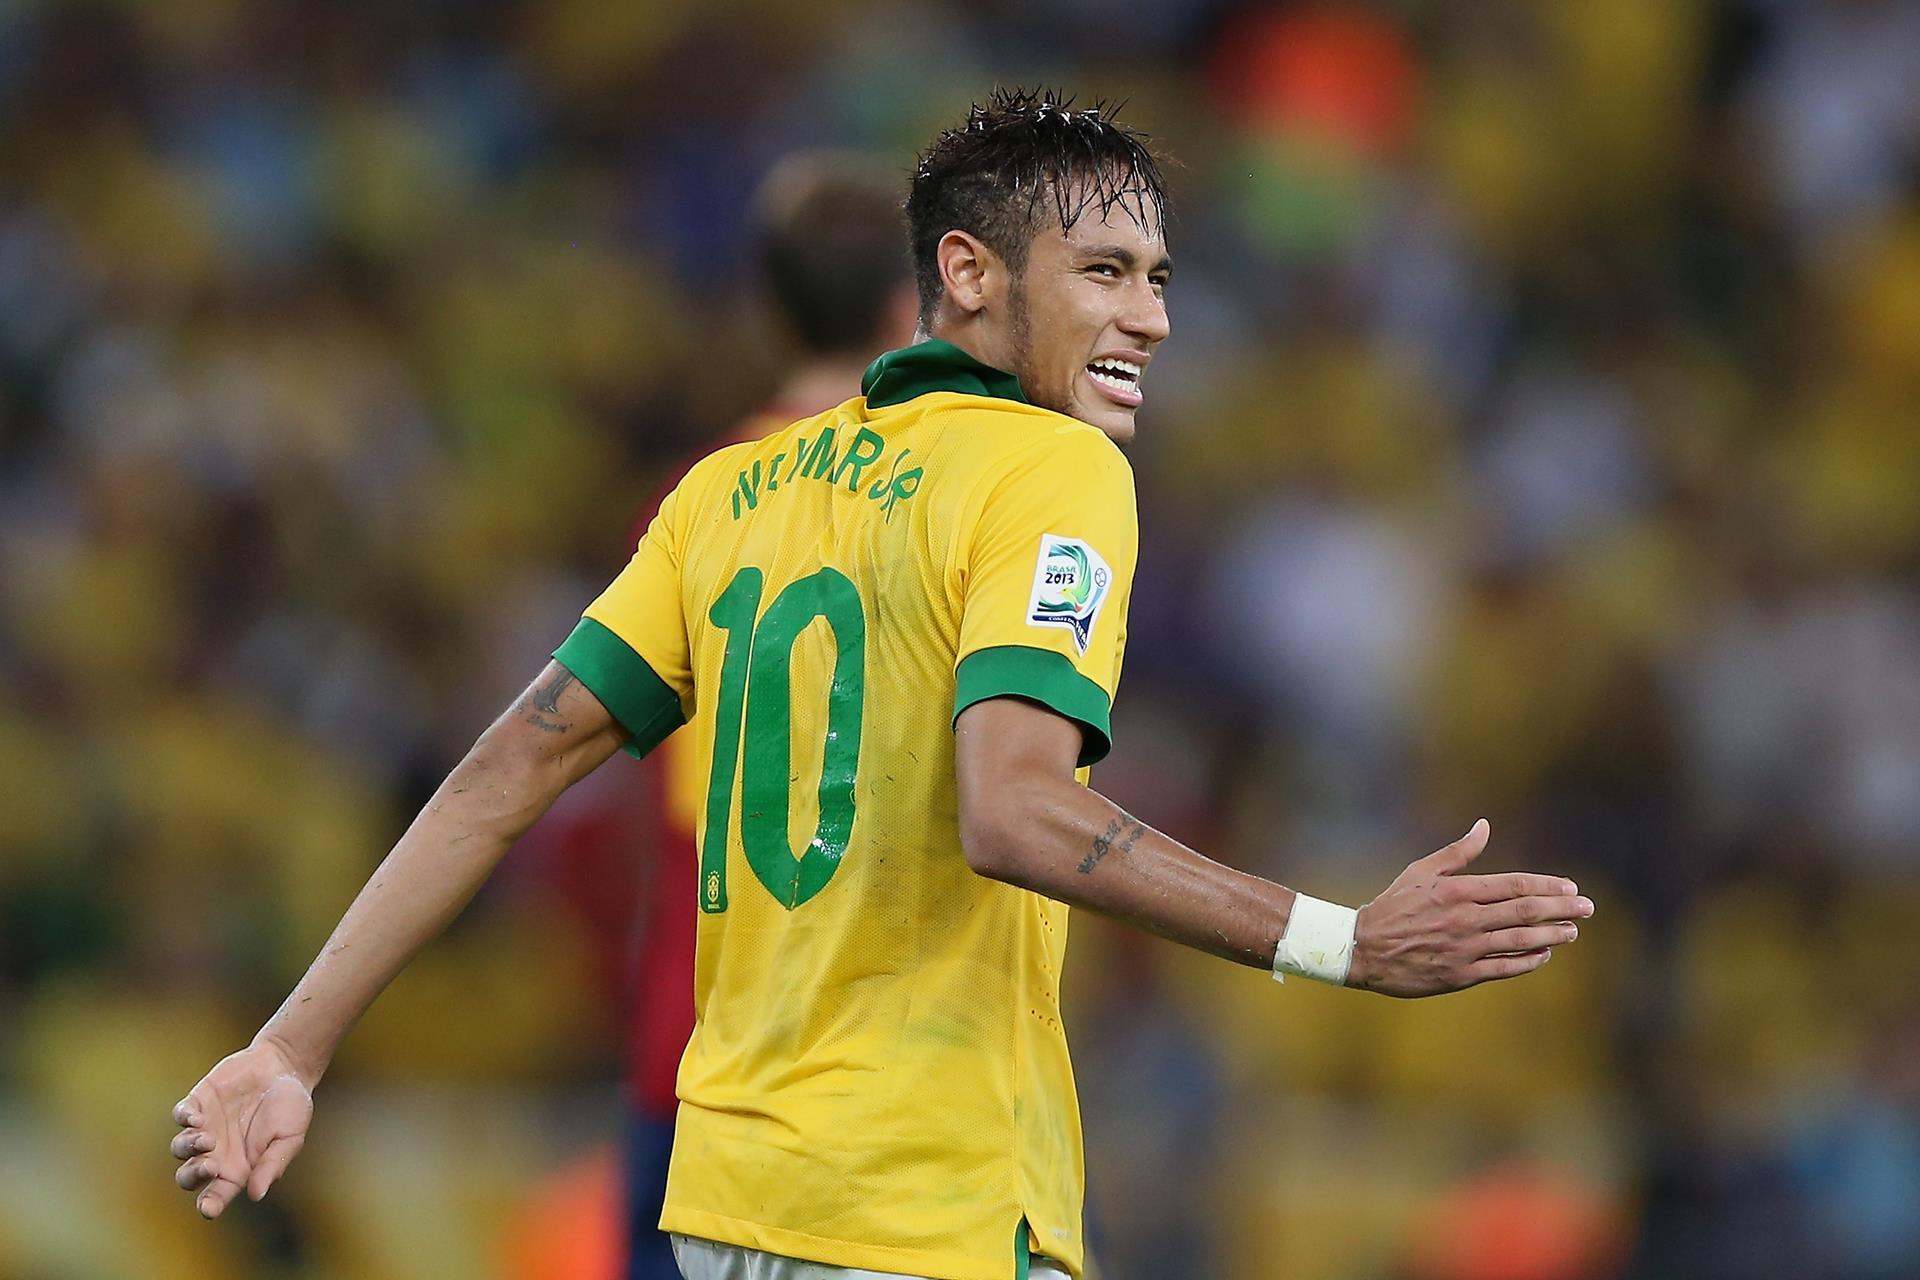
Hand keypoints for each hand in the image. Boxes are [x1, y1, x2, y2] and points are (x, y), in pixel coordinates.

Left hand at [171, 1038, 316, 1218]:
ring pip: (180, 1148)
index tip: (208, 1209)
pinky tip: (197, 1119)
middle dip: (194, 1175)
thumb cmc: (291, 1106)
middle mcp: (215, 1152)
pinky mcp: (198, 1102)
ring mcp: (204, 1127)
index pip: (215, 1196)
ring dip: (189, 1148)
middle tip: (211, 1165)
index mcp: (237, 1169)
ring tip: (208, 1139)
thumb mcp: (290, 1138)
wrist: (285, 1065)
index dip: (209, 1205)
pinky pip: (181, 1115)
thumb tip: (256, 1195)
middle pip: (189, 1177)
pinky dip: (184, 1119)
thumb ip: (272, 1165)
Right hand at [1346, 819, 1592, 997]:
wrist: (1363, 949)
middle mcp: (1466, 919)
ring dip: (1552, 935)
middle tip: (1589, 907)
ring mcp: (1465, 949)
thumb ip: (1458, 852)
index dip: (1547, 886)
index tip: (1570, 887)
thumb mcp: (1421, 872)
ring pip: (1521, 941)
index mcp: (1458, 891)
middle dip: (1562, 909)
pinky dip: (1528, 961)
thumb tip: (1484, 826)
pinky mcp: (1461, 974)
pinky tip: (1543, 954)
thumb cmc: (1393, 906)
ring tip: (1573, 932)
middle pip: (1526, 912)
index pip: (1514, 886)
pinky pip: (1504, 968)